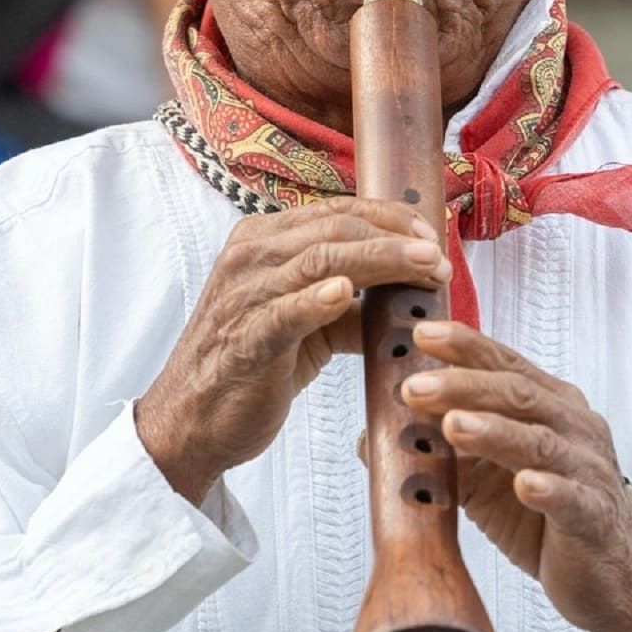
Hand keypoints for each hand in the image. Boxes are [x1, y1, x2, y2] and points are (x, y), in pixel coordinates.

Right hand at [135, 198, 451, 500]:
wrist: (194, 420)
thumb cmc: (252, 365)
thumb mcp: (306, 323)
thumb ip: (349, 304)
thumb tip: (409, 296)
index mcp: (263, 240)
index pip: (337, 211)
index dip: (390, 218)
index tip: (432, 235)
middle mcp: (250, 255)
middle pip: (336, 227)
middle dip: (396, 237)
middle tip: (438, 256)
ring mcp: (244, 294)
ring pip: (321, 259)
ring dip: (381, 260)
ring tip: (423, 267)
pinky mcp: (246, 338)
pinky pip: (286, 311)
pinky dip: (318, 299)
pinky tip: (346, 294)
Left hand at [402, 322, 631, 631]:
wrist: (608, 574)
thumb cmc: (547, 516)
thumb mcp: (485, 480)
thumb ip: (442, 451)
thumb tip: (374, 435)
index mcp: (550, 406)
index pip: (504, 365)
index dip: (465, 347)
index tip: (422, 333)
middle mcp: (574, 426)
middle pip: (519, 395)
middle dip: (464, 386)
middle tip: (415, 386)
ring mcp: (588, 469)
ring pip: (541, 441)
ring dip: (496, 431)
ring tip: (453, 425)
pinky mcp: (594, 515)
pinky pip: (571, 497)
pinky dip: (547, 488)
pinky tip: (523, 484)